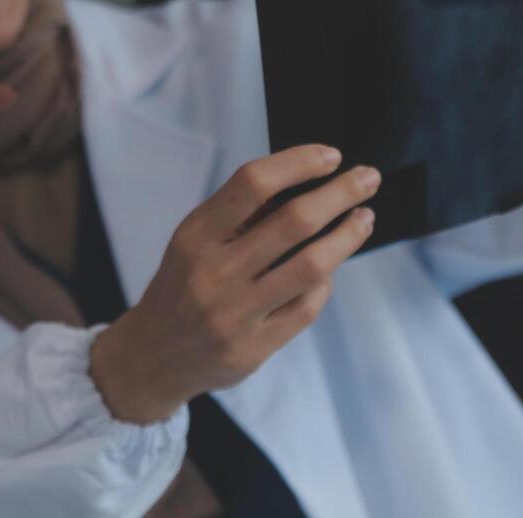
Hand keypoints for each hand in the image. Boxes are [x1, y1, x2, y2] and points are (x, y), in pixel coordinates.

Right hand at [89, 146, 379, 423]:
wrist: (154, 355)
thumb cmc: (185, 285)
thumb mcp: (194, 242)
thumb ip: (240, 216)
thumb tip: (307, 181)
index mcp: (196, 236)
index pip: (253, 183)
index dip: (299, 163)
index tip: (331, 156)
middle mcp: (213, 273)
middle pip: (295, 222)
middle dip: (341, 193)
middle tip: (368, 178)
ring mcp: (234, 314)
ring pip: (312, 266)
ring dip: (347, 236)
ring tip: (364, 218)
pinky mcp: (253, 348)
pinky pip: (306, 307)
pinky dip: (324, 282)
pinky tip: (330, 268)